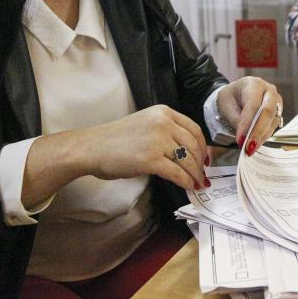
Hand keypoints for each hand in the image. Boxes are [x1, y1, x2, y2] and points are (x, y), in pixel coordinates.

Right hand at [83, 105, 209, 191]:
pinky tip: (187, 186)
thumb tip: (187, 152)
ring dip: (194, 174)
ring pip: (187, 160)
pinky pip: (176, 173)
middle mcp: (163, 123)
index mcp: (163, 112)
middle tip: (202, 174)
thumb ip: (166, 132)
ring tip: (197, 183)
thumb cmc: (115, 139)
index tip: (205, 158)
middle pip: (193, 145)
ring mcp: (158, 140)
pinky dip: (185, 181)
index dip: (203, 146)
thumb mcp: (146, 125)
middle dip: (200, 163)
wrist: (92, 147)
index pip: (193, 129)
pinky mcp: (151, 159)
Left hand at [216, 76, 282, 154]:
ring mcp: (276, 101)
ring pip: (272, 121)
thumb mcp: (227, 105)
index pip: (252, 105)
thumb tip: (244, 137)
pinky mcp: (278, 112)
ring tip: (250, 149)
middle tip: (248, 147)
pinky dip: (263, 137)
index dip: (247, 123)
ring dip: (261, 137)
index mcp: (253, 84)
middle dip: (258, 132)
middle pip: (267, 112)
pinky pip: (272, 126)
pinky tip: (254, 144)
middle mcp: (269, 91)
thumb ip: (236, 119)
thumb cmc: (231, 97)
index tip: (240, 139)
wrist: (238, 94)